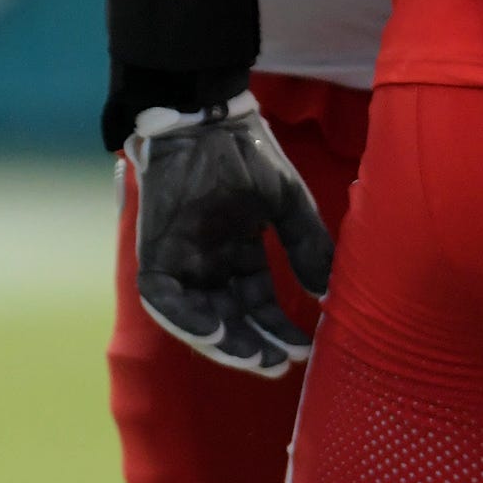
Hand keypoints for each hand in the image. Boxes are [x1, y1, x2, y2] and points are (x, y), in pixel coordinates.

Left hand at [126, 96, 332, 375]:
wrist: (203, 117)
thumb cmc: (246, 151)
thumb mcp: (288, 200)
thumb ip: (307, 245)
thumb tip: (327, 294)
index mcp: (239, 250)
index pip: (258, 302)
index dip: (278, 328)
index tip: (302, 348)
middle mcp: (209, 260)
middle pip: (229, 316)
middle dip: (253, 345)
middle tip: (277, 365)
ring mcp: (181, 257)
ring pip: (196, 315)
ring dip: (222, 342)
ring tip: (252, 357)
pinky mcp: (155, 251)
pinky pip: (163, 298)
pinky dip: (185, 319)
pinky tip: (216, 331)